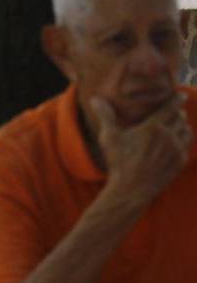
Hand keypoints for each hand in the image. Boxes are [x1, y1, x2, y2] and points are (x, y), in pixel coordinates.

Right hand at [92, 94, 191, 208]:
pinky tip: (177, 141)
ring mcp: (176, 151)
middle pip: (180, 118)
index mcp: (153, 127)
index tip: (181, 94)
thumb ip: (106, 115)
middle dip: (178, 112)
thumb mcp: (110, 137)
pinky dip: (183, 140)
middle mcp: (169, 137)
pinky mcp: (180, 163)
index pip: (170, 108)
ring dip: (183, 126)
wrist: (132, 189)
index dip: (177, 99)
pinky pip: (186, 146)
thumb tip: (95, 98)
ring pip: (186, 131)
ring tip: (178, 124)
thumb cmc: (119, 161)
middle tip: (175, 109)